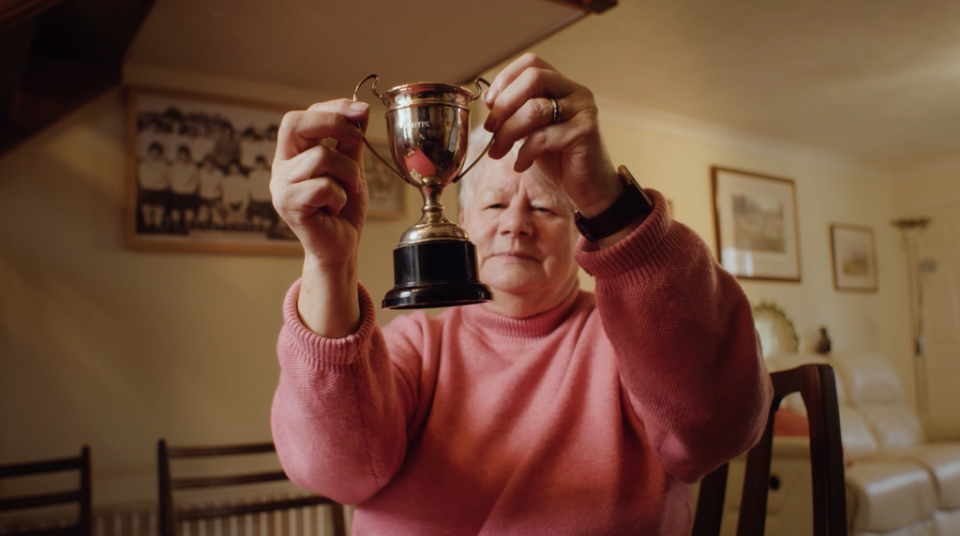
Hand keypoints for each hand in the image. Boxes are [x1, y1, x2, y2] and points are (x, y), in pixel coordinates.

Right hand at [271, 99, 369, 265]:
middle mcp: (281, 166)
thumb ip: (351, 141)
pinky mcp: (288, 205)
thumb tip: (361, 110)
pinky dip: (339, 196)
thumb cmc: (343, 208)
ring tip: (349, 190)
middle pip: (294, 123)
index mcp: (293, 153)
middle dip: (332, 123)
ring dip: (348, 172)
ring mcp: (281, 185)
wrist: (341, 247)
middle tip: (356, 139)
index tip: (362, 112)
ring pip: (319, 157)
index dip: (333, 108)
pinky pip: (322, 186)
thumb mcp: (351, 167)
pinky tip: (335, 209)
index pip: (304, 115)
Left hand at [483, 53, 620, 216]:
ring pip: (534, 108)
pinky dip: (524, 153)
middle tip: (491, 129)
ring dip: (507, 132)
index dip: (505, 79)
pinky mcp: (585, 132)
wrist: (587, 189)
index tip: (490, 105)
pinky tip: (521, 165)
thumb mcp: (530, 131)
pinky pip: (543, 136)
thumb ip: (515, 112)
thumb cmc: (559, 160)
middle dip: (504, 104)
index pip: (531, 63)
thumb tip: (488, 99)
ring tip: (498, 152)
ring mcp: (582, 110)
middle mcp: (575, 92)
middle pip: (533, 78)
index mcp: (561, 86)